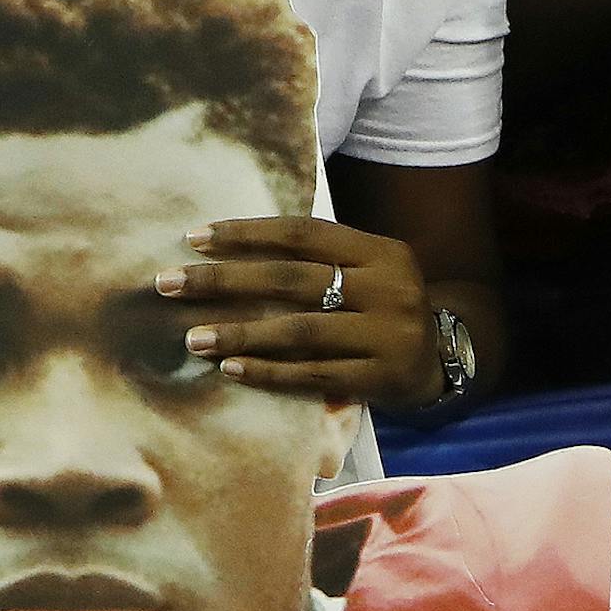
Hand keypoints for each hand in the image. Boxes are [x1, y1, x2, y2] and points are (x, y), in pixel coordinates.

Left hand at [156, 215, 446, 407]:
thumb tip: (228, 251)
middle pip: (294, 279)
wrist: (441, 361)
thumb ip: (319, 261)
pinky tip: (231, 370)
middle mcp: (389, 286)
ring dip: (239, 333)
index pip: (305, 233)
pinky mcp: (381, 377)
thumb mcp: (366, 272)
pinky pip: (314, 374)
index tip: (193, 239)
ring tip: (192, 338)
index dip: (247, 233)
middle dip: (224, 280)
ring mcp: (389, 333)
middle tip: (169, 284)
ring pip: (300, 330)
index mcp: (381, 251)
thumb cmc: (381, 309)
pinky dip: (268, 372)